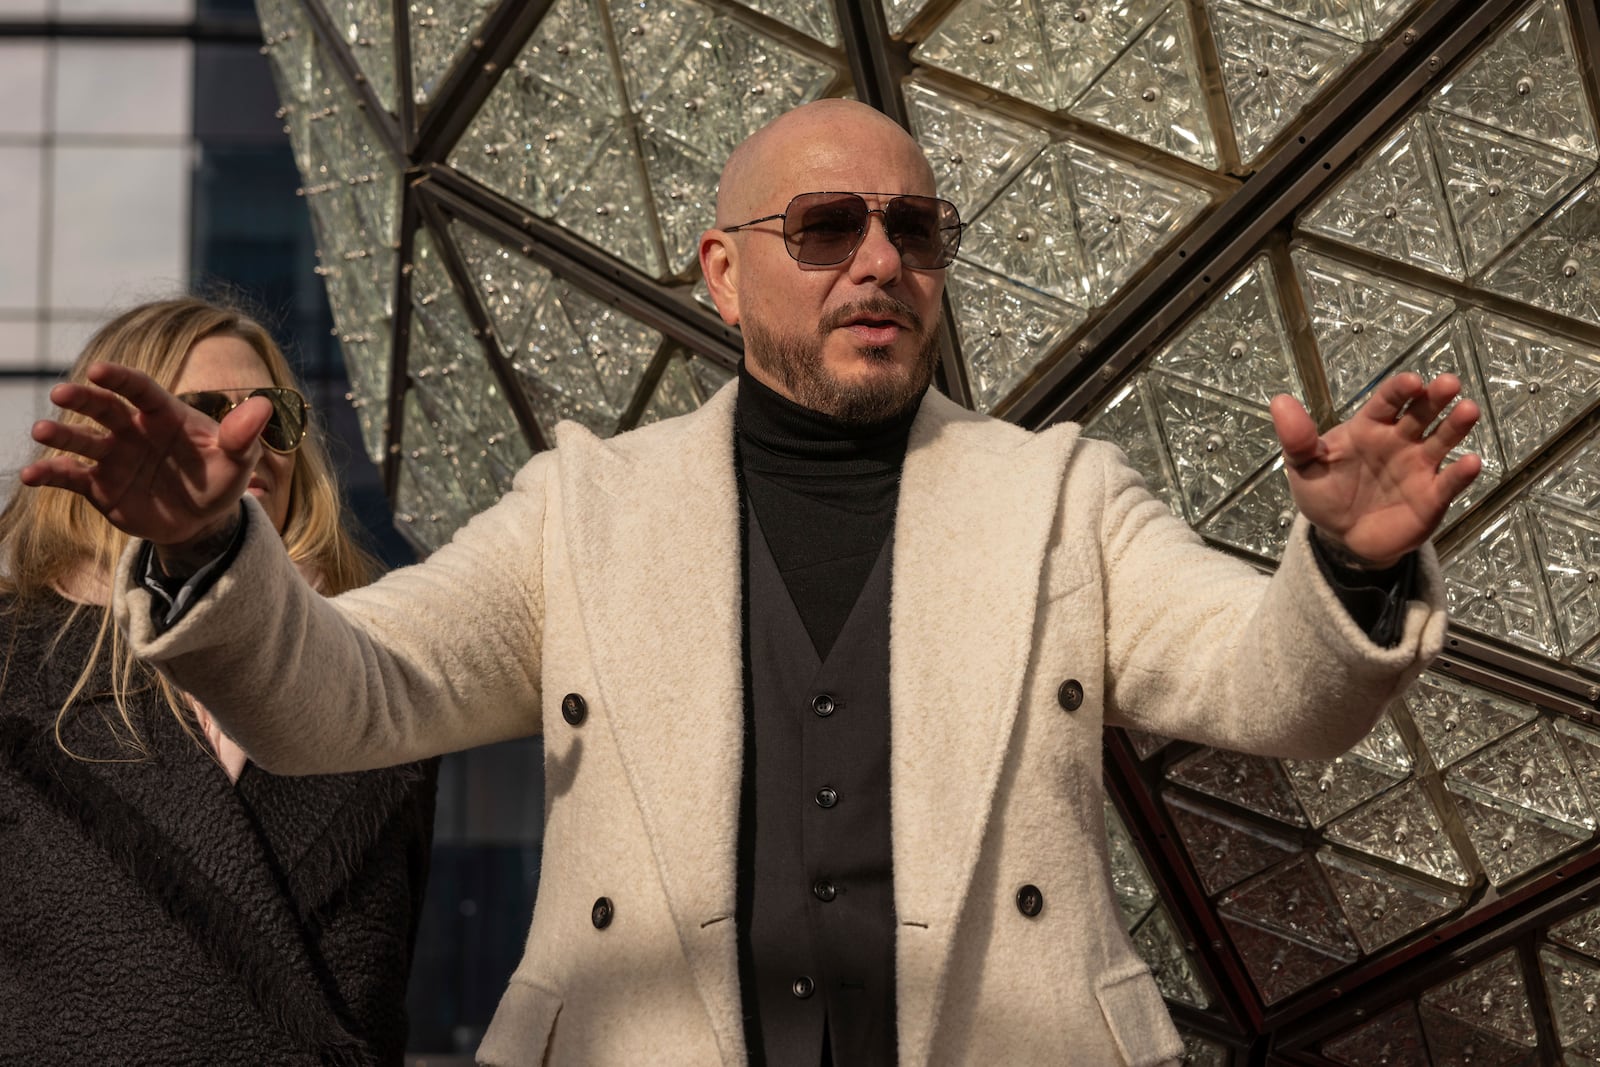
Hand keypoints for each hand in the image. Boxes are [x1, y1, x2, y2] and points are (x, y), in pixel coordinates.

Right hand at [19, 362, 271, 553]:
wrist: (203, 521)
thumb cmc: (221, 479)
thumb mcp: (239, 460)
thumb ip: (244, 434)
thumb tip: (264, 404)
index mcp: (164, 415)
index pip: (140, 389)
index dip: (120, 379)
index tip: (99, 370)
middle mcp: (132, 430)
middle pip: (104, 408)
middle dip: (82, 400)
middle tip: (61, 393)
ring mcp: (112, 457)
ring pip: (82, 440)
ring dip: (61, 435)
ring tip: (41, 430)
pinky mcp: (99, 486)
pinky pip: (71, 477)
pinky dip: (50, 474)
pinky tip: (30, 474)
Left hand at [1270, 372, 1481, 568]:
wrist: (1341, 537)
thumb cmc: (1325, 493)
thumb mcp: (1304, 466)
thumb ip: (1297, 438)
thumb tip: (1278, 401)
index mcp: (1370, 427)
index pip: (1387, 401)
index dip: (1400, 390)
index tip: (1411, 381)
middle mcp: (1400, 441)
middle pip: (1422, 413)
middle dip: (1436, 397)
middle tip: (1449, 383)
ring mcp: (1419, 467)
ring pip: (1443, 440)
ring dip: (1457, 425)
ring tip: (1468, 409)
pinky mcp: (1432, 497)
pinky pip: (1450, 482)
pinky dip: (1462, 473)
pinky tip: (1472, 462)